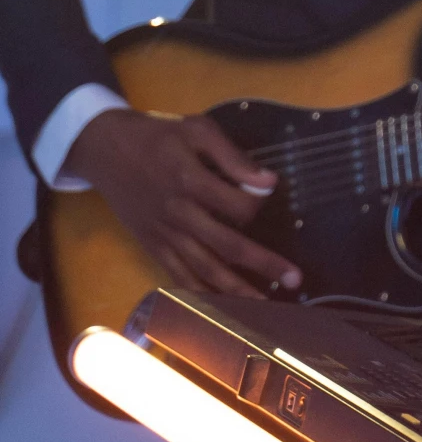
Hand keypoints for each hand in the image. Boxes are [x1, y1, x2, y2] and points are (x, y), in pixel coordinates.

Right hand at [63, 107, 301, 296]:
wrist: (105, 149)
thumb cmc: (157, 136)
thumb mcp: (196, 130)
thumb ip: (232, 156)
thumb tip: (268, 181)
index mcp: (190, 182)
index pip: (238, 206)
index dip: (259, 202)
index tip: (272, 192)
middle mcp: (178, 215)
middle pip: (226, 246)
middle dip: (263, 264)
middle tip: (295, 280)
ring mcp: (164, 235)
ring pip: (204, 270)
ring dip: (236, 291)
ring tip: (265, 308)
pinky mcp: (153, 247)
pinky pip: (178, 277)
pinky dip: (200, 296)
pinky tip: (220, 311)